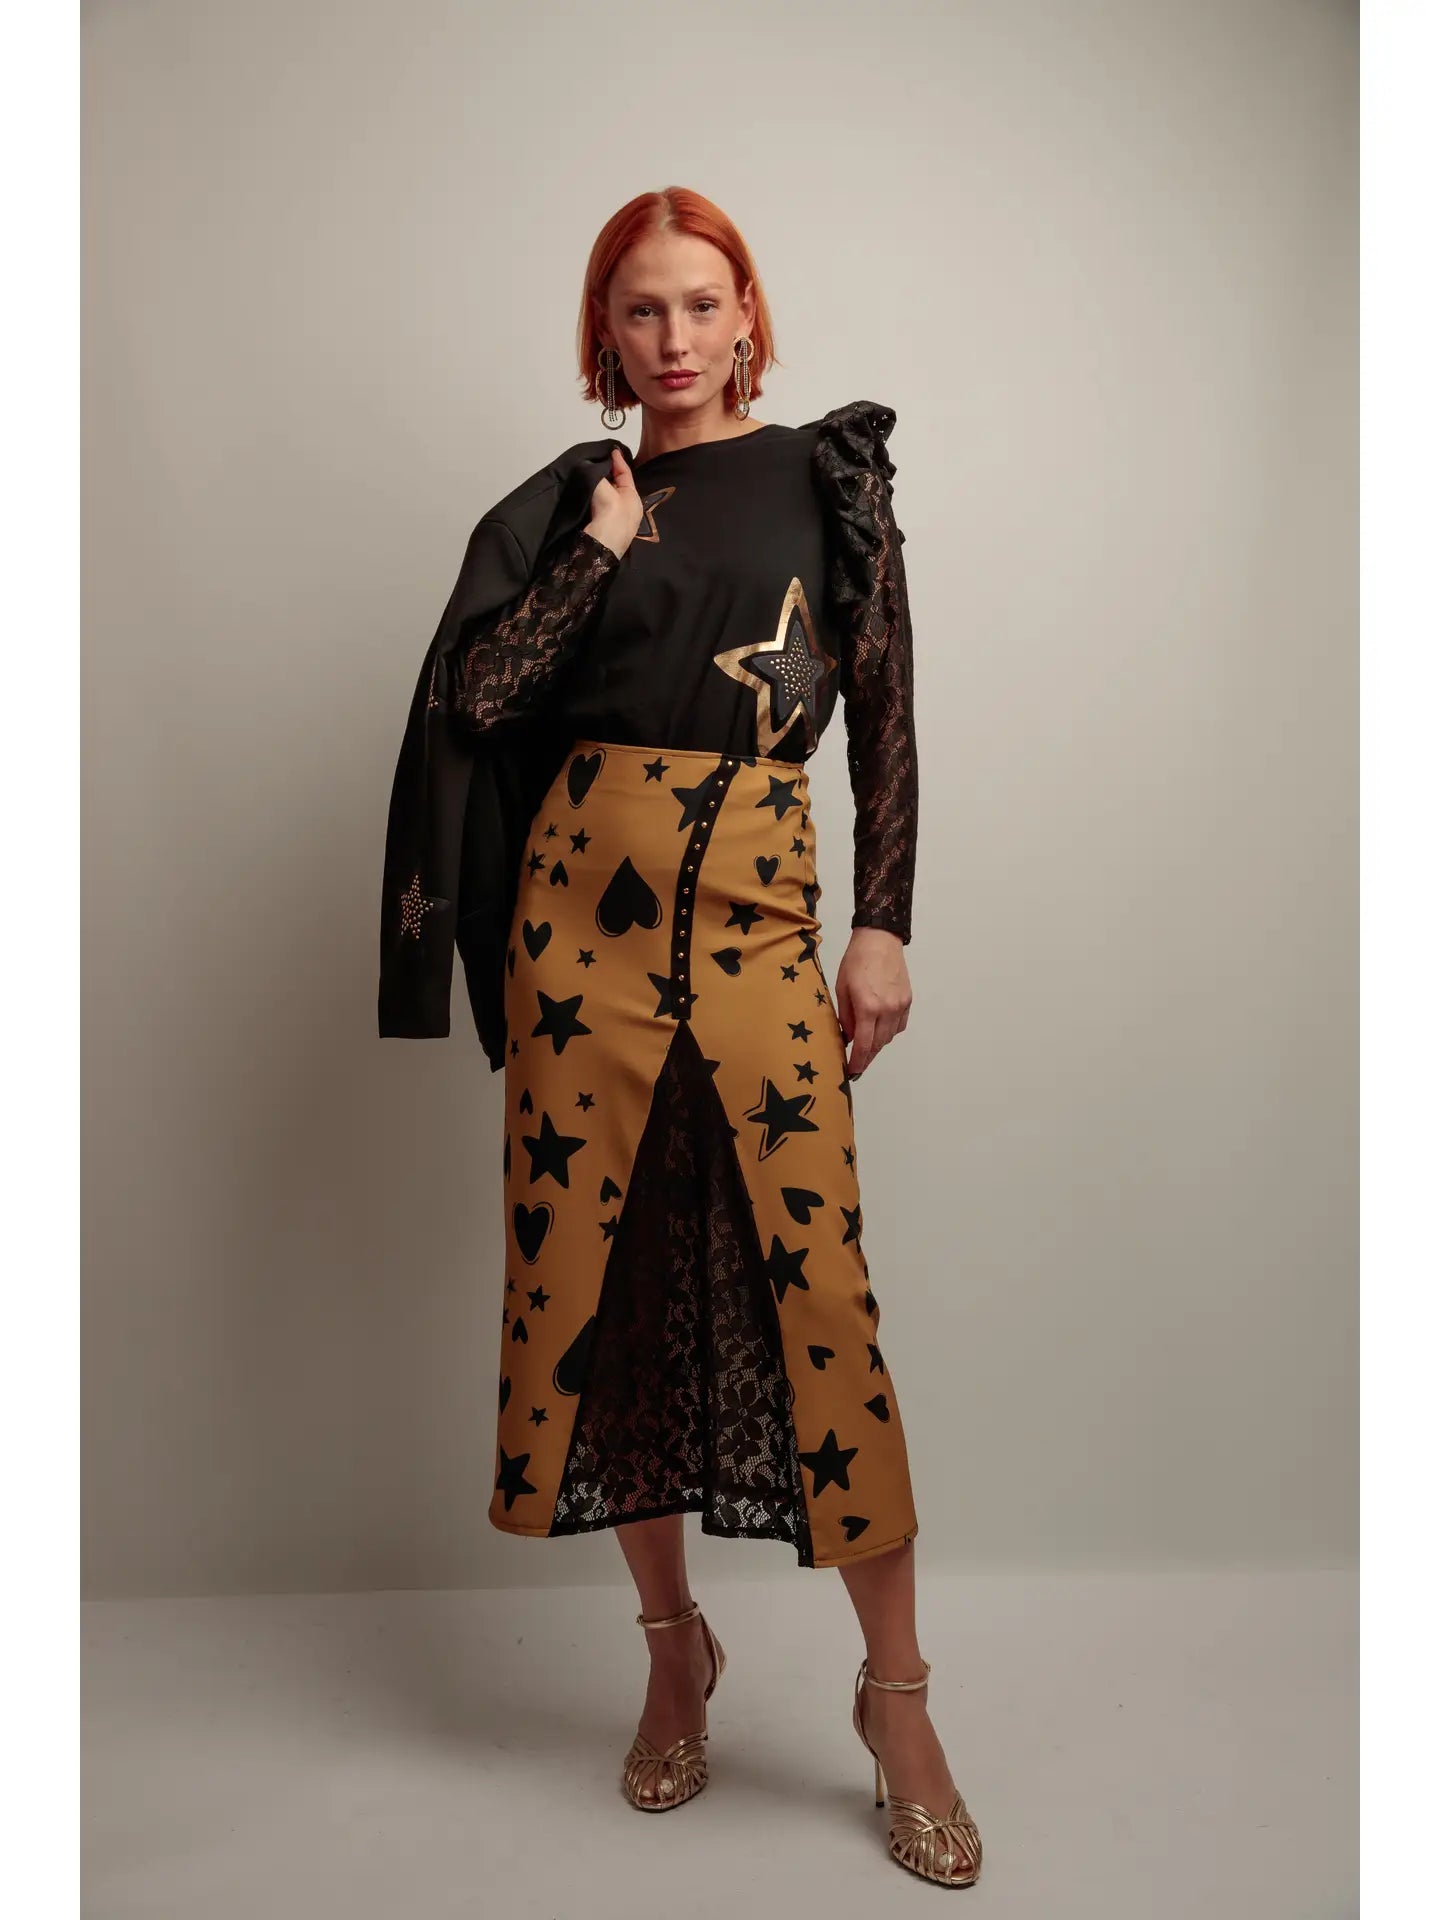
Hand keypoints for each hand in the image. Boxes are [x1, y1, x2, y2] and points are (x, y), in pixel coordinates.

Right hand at [585, 447, 644, 558]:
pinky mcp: (597, 524)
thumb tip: (588, 466)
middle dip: (604, 470)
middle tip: (591, 458)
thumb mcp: (607, 493)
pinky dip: (589, 494)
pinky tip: (580, 487)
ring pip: (603, 492)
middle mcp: (624, 507)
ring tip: (584, 469)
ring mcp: (611, 517)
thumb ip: (598, 476)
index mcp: (633, 500)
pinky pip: (594, 503)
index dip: (617, 459)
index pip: (626, 473)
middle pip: (614, 482)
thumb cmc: (610, 519)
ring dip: (595, 482)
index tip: (608, 448)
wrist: (598, 550)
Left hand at [835, 928, 911, 1078]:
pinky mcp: (907, 1000)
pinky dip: (889, 1032)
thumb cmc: (856, 961)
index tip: (852, 1072)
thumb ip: (845, 1017)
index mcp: (868, 1007)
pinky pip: (899, 1026)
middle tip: (857, 1065)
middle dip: (867, 1057)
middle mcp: (887, 1010)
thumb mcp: (841, 989)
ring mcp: (900, 1006)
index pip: (864, 1045)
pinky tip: (880, 1030)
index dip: (857, 1062)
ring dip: (878, 1045)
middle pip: (878, 1045)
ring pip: (890, 1037)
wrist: (879, 940)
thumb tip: (848, 1037)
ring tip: (866, 1047)